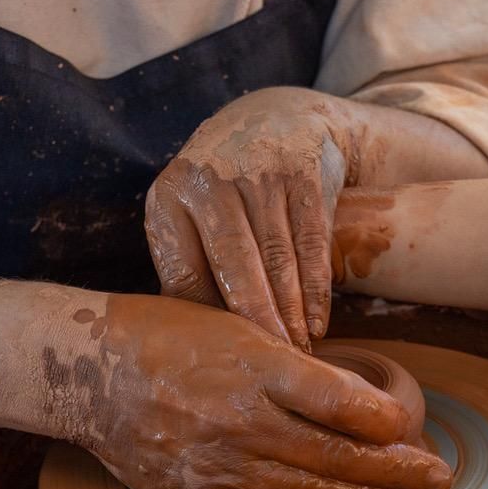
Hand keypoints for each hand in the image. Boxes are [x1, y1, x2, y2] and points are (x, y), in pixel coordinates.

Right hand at [70, 294, 451, 488]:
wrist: (88, 369)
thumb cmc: (168, 333)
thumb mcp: (235, 324)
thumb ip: (291, 363)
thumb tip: (354, 397)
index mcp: (257, 365)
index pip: (340, 401)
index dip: (386, 420)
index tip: (411, 426)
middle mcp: (244, 418)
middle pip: (338, 455)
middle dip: (398, 471)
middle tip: (440, 480)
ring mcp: (219, 462)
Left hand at [145, 87, 356, 350]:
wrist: (274, 119)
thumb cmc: (223, 192)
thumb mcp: (190, 217)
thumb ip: (187, 271)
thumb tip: (189, 346)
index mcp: (171, 196)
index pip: (185, 272)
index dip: (206, 322)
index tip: (223, 361)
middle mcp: (212, 180)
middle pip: (235, 264)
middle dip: (255, 321)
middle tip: (269, 368)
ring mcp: (260, 172)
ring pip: (277, 258)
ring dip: (289, 313)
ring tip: (295, 356)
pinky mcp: (303, 173)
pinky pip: (311, 243)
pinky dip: (315, 290)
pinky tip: (316, 325)